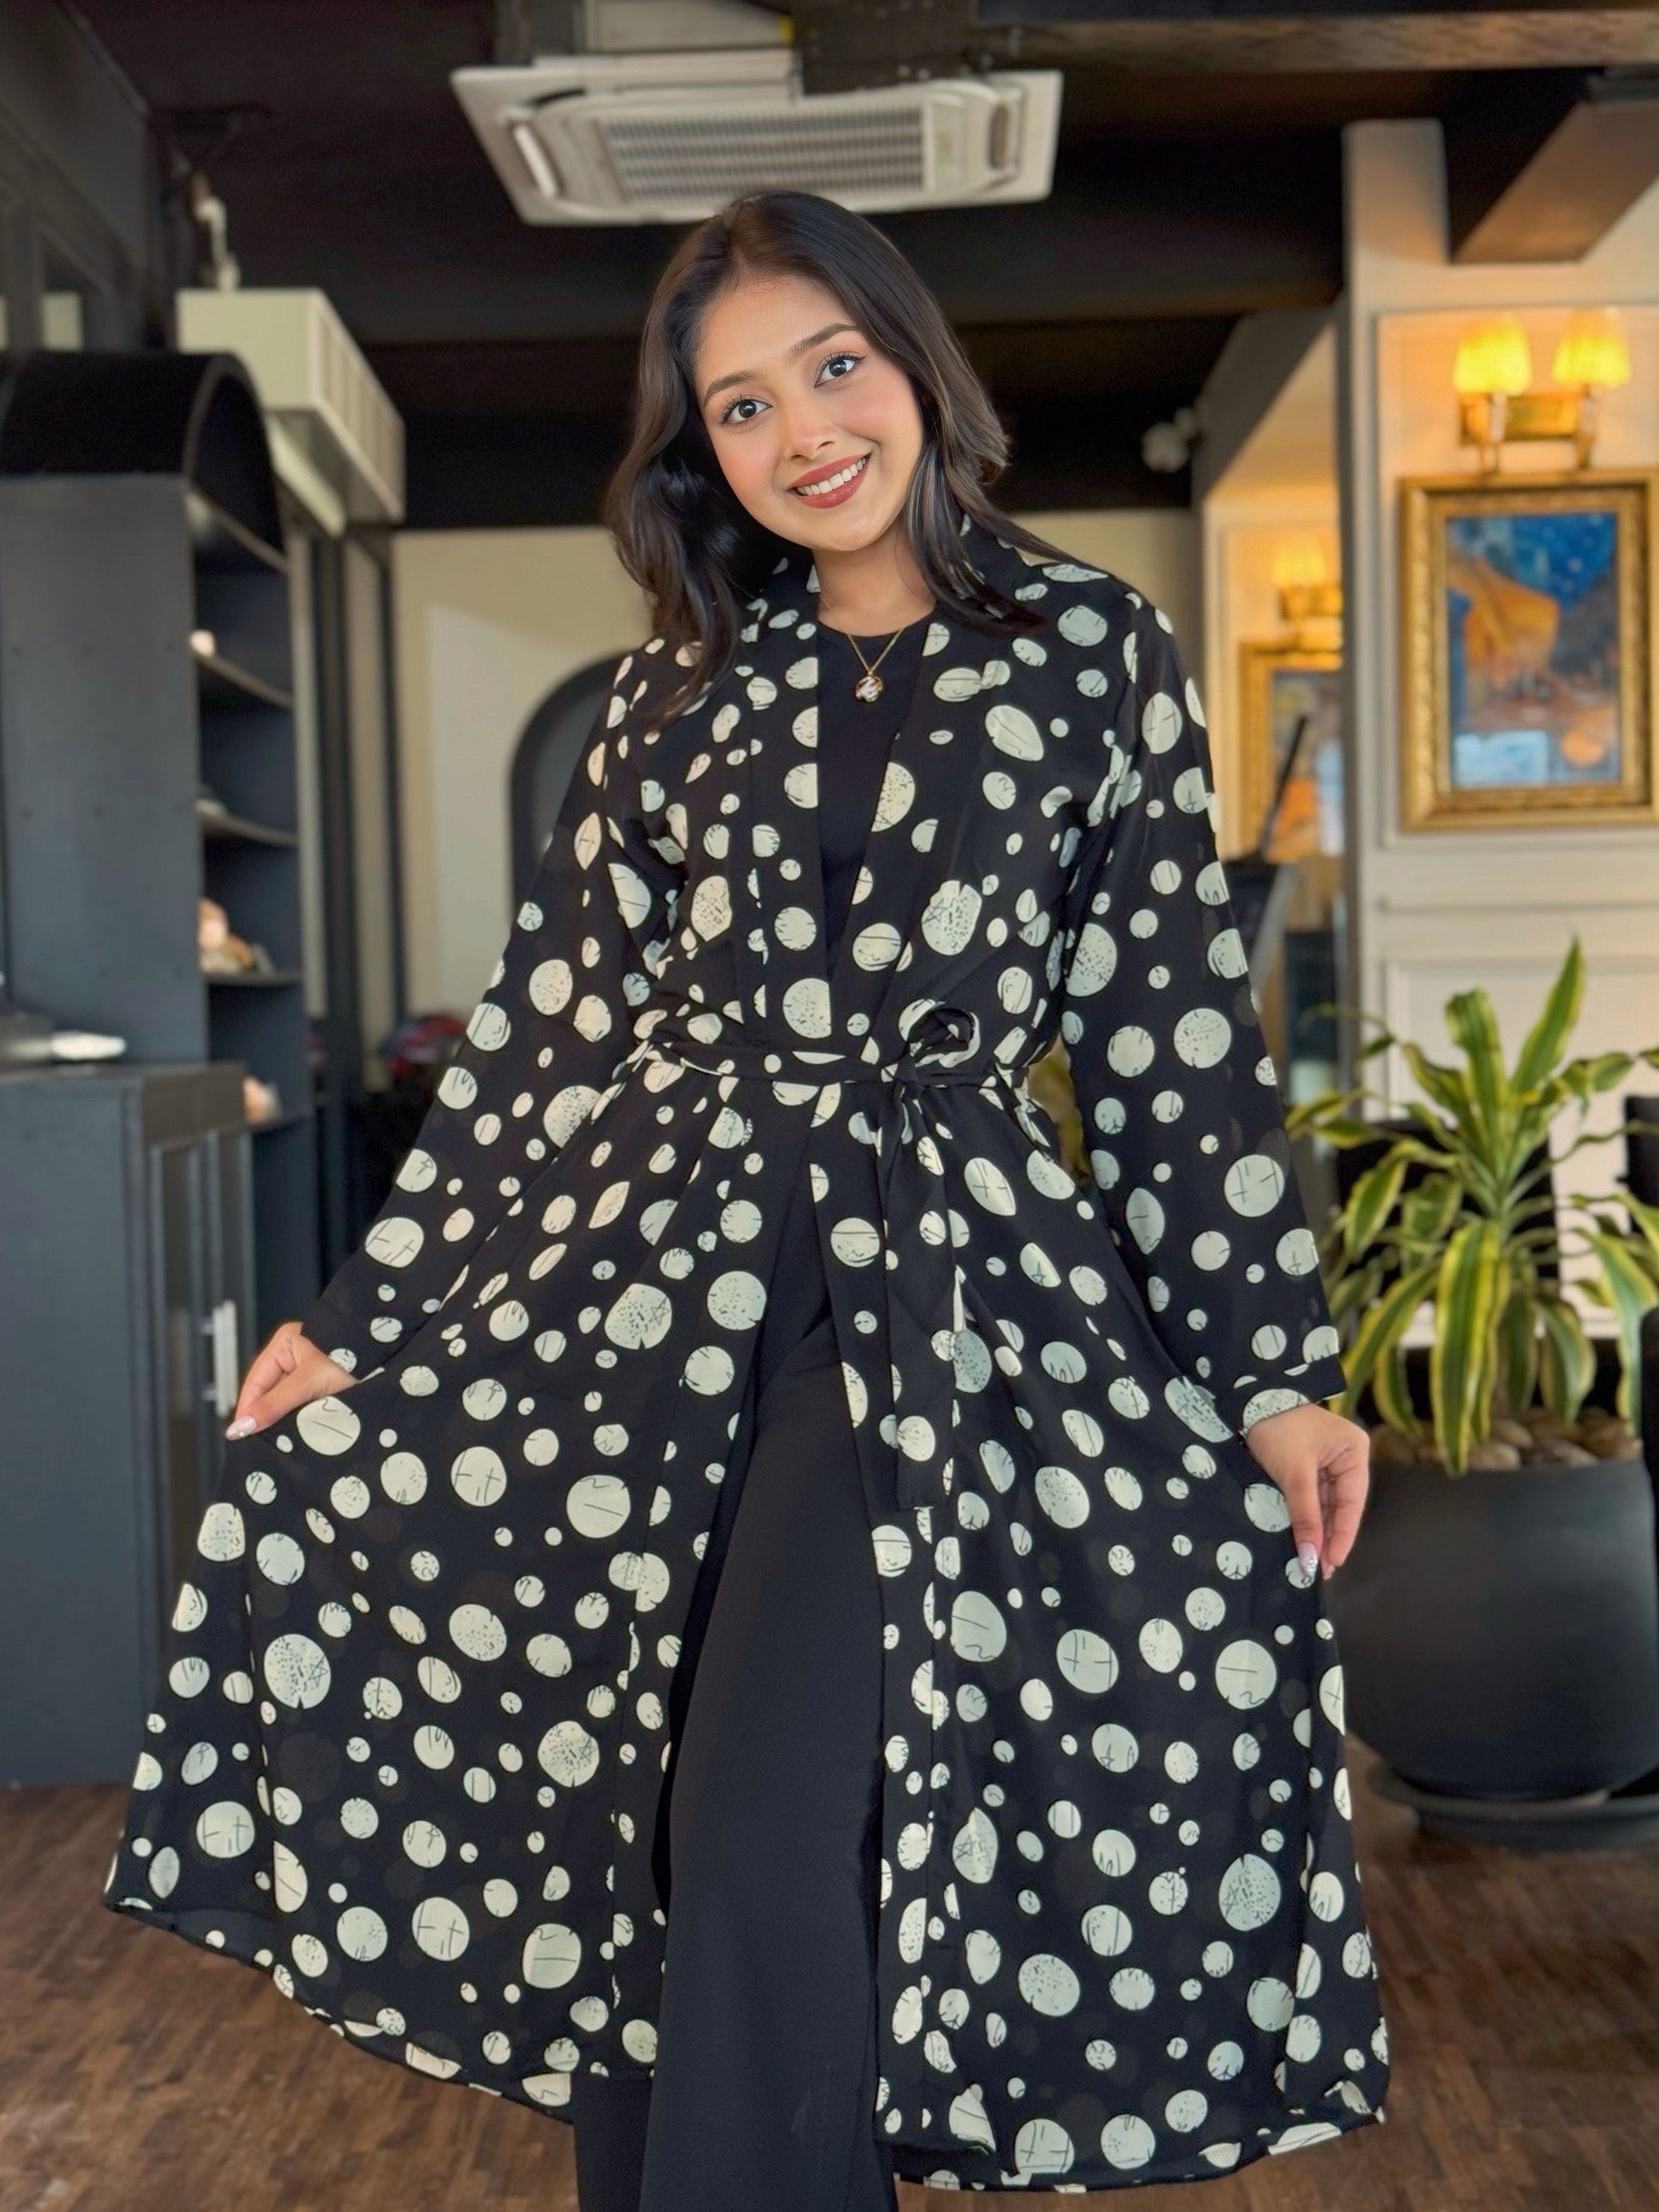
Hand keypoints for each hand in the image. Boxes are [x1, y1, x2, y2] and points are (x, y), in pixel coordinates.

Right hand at [226, 1320, 354, 1438]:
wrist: (392, 1357)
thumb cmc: (354, 1359)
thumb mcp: (309, 1382)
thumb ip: (275, 1404)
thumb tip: (242, 1426)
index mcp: (285, 1344)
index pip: (255, 1382)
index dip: (248, 1409)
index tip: (240, 1435)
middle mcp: (295, 1355)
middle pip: (270, 1394)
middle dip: (265, 1418)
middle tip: (257, 1443)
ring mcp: (310, 1370)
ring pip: (286, 1402)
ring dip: (283, 1421)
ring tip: (278, 1441)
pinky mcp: (324, 1386)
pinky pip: (303, 1406)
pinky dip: (300, 1420)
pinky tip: (298, 1434)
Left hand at [1242, 1402, 1369, 1580]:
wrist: (1247, 1400)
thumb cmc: (1277, 1428)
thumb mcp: (1294, 1474)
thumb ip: (1305, 1515)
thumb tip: (1311, 1555)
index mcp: (1354, 1451)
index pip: (1352, 1503)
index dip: (1343, 1535)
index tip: (1333, 1562)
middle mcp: (1346, 1457)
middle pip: (1340, 1506)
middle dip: (1329, 1536)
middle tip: (1319, 1569)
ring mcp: (1327, 1461)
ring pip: (1325, 1505)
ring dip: (1318, 1530)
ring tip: (1311, 1560)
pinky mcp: (1307, 1465)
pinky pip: (1311, 1498)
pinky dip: (1307, 1517)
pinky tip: (1303, 1539)